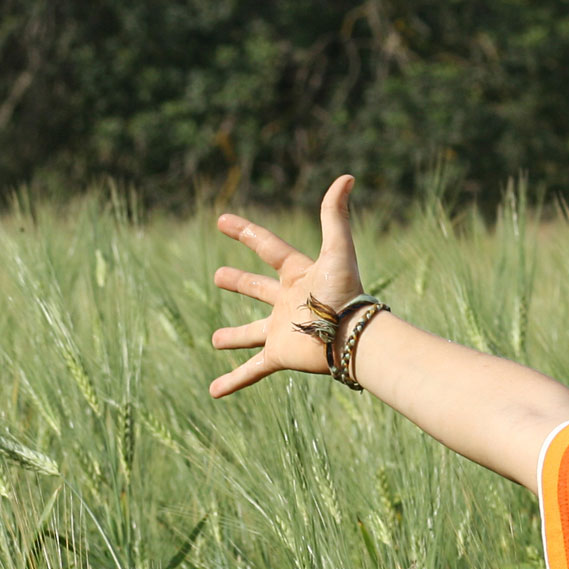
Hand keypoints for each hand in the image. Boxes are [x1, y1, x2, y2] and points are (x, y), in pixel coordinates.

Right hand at [208, 175, 363, 396]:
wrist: (353, 337)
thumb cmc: (346, 293)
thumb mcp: (338, 250)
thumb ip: (336, 214)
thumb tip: (346, 177)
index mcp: (299, 275)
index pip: (268, 248)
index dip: (245, 232)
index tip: (221, 220)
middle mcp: (289, 302)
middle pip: (258, 289)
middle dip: (239, 283)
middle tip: (218, 277)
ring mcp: (282, 330)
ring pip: (252, 333)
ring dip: (234, 338)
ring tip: (215, 341)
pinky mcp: (280, 354)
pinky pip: (252, 371)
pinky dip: (234, 381)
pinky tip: (214, 392)